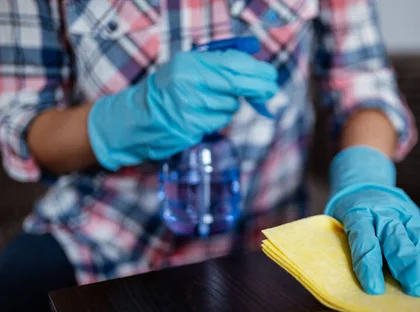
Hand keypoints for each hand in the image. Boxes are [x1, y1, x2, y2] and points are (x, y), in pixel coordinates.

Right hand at [87, 42, 277, 170]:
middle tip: (269, 89)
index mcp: (189, 64)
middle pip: (237, 85)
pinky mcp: (191, 128)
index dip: (256, 71)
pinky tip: (203, 114)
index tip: (269, 75)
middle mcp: (189, 83)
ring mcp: (190, 107)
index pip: (232, 65)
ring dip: (229, 105)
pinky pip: (219, 122)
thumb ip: (217, 64)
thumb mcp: (186, 68)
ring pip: (230, 106)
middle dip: (257, 88)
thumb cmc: (165, 91)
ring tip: (210, 102)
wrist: (135, 119)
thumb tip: (252, 61)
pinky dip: (217, 118)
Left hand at [325, 146, 419, 296]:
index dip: (368, 265)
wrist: (365, 186)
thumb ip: (346, 246)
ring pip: (415, 237)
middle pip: (395, 240)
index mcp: (358, 215)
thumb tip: (357, 283)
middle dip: (407, 266)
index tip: (374, 289)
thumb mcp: (336, 224)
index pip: (363, 240)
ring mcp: (402, 214)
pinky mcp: (415, 218)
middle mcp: (382, 214)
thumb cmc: (347, 214)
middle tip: (416, 290)